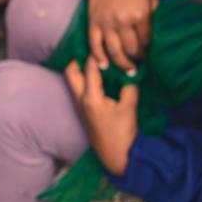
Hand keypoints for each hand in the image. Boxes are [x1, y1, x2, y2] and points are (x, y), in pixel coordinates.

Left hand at [65, 56, 137, 175]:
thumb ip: (129, 87)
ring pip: (72, 80)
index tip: (103, 43)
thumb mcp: (130, 108)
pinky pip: (78, 89)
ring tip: (94, 59)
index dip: (97, 54)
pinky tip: (96, 76)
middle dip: (78, 59)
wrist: (117, 157)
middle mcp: (80, 100)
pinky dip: (83, 79)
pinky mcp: (82, 111)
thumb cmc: (124, 133)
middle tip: (92, 49)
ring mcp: (79, 106)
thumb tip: (129, 72)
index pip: (90, 68)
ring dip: (80, 69)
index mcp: (91, 97)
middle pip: (71, 72)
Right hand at [87, 0, 156, 72]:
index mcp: (140, 14)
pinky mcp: (93, 21)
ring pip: (114, 51)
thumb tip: (156, 38)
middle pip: (132, 49)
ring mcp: (106, 22)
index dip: (150, 51)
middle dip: (138, 58)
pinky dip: (98, 57)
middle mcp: (122, 20)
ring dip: (122, 64)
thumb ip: (154, 16)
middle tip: (141, 63)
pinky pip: (94, 44)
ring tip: (129, 71)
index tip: (151, 54)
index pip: (147, 42)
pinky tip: (104, 66)